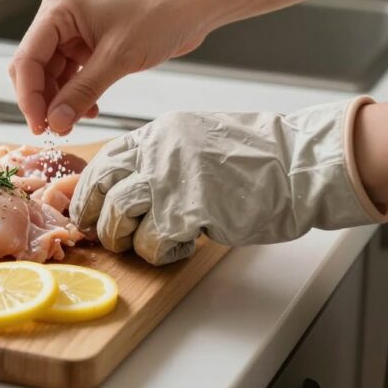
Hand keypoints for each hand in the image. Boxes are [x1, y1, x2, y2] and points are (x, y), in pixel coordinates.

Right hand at [8, 0, 211, 134]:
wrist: (193, 5)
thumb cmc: (158, 17)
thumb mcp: (118, 59)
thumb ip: (82, 92)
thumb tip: (55, 123)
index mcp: (57, 10)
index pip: (27, 58)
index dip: (29, 96)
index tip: (40, 126)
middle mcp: (59, 18)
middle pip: (34, 68)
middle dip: (42, 100)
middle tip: (54, 130)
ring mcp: (73, 31)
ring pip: (51, 75)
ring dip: (60, 101)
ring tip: (73, 124)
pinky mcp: (88, 44)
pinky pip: (71, 75)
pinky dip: (76, 95)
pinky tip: (90, 110)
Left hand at [70, 97, 387, 264]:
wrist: (300, 163)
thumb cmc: (257, 158)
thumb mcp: (197, 141)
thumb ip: (160, 159)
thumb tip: (127, 189)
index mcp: (158, 134)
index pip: (104, 160)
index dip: (88, 191)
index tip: (86, 211)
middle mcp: (158, 152)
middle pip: (100, 186)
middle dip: (94, 217)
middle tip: (104, 236)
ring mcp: (171, 180)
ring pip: (119, 215)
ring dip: (125, 240)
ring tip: (145, 244)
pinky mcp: (190, 210)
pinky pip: (153, 242)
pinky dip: (161, 254)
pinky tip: (182, 246)